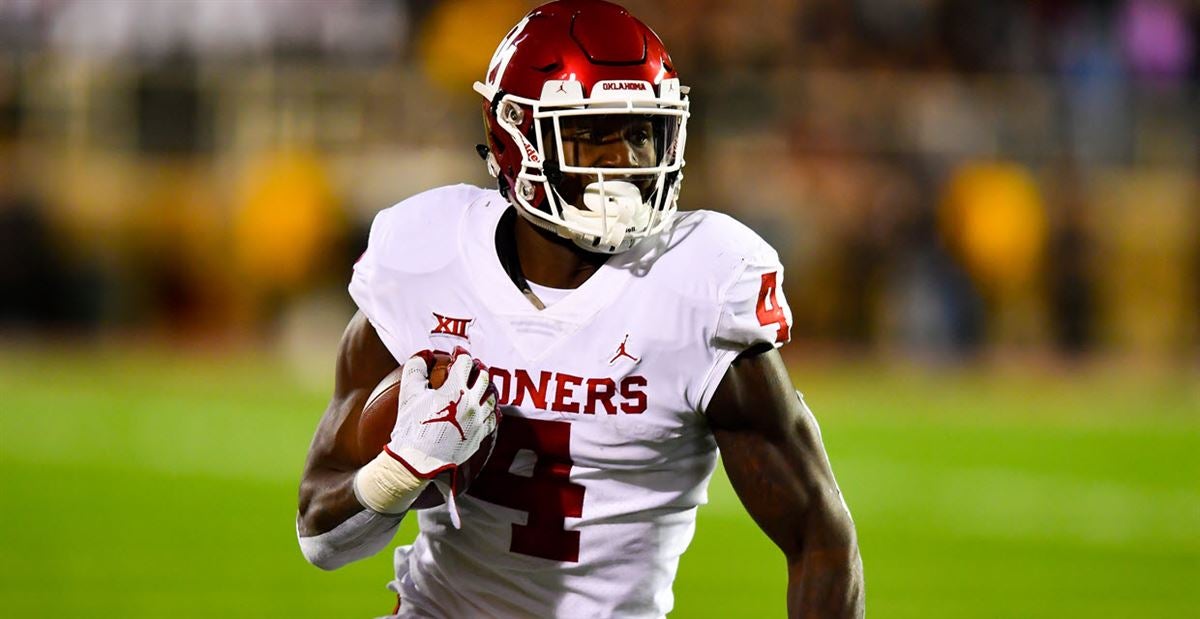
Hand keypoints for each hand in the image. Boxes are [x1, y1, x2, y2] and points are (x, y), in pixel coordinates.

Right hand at [384, 347, 498, 478]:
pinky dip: (491, 409)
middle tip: (470, 367)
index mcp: (455, 389)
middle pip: (483, 377)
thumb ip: (416, 368)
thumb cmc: (411, 426)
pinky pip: (493, 418)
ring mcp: (478, 419)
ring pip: (492, 396)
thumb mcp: (409, 393)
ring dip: (486, 388)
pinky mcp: (480, 434)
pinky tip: (485, 407)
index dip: (461, 355)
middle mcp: (471, 402)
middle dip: (477, 369)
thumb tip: (425, 355)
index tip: (456, 354)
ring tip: (480, 385)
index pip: (465, 363)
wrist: (418, 460)